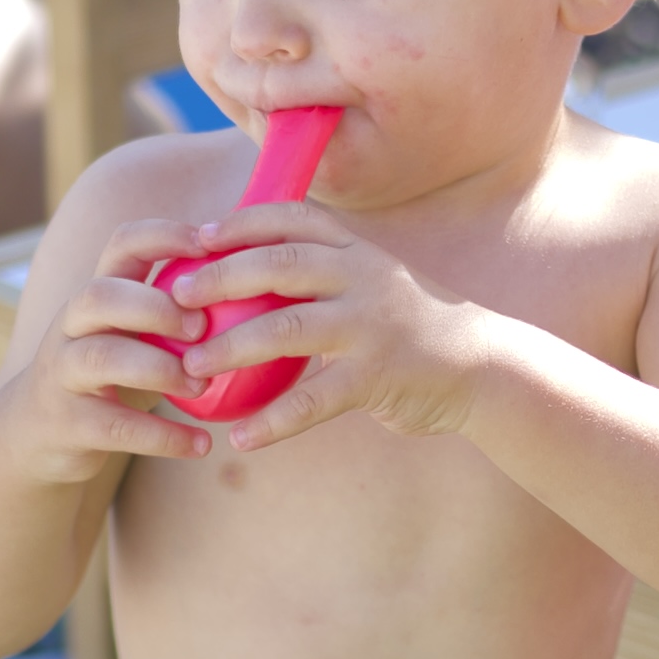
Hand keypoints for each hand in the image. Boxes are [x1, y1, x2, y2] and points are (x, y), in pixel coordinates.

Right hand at [0, 218, 219, 481]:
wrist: (38, 434)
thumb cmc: (112, 372)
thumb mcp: (135, 332)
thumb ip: (177, 308)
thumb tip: (262, 279)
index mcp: (99, 294)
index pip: (122, 244)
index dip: (163, 236)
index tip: (209, 243)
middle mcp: (72, 325)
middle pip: (100, 295)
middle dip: (155, 306)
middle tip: (202, 327)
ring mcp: (62, 373)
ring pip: (101, 357)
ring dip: (159, 369)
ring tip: (202, 387)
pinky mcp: (65, 423)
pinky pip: (115, 426)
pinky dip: (163, 437)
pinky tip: (202, 444)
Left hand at [169, 200, 487, 450]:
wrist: (483, 367)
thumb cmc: (414, 327)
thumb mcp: (376, 282)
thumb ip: (325, 275)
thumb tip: (252, 272)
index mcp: (358, 250)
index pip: (292, 219)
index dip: (241, 223)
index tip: (197, 236)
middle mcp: (363, 277)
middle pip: (278, 265)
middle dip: (220, 277)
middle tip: (175, 296)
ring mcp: (371, 325)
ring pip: (286, 327)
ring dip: (231, 347)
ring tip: (190, 370)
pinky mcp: (377, 376)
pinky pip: (314, 399)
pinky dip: (273, 421)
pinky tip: (242, 439)